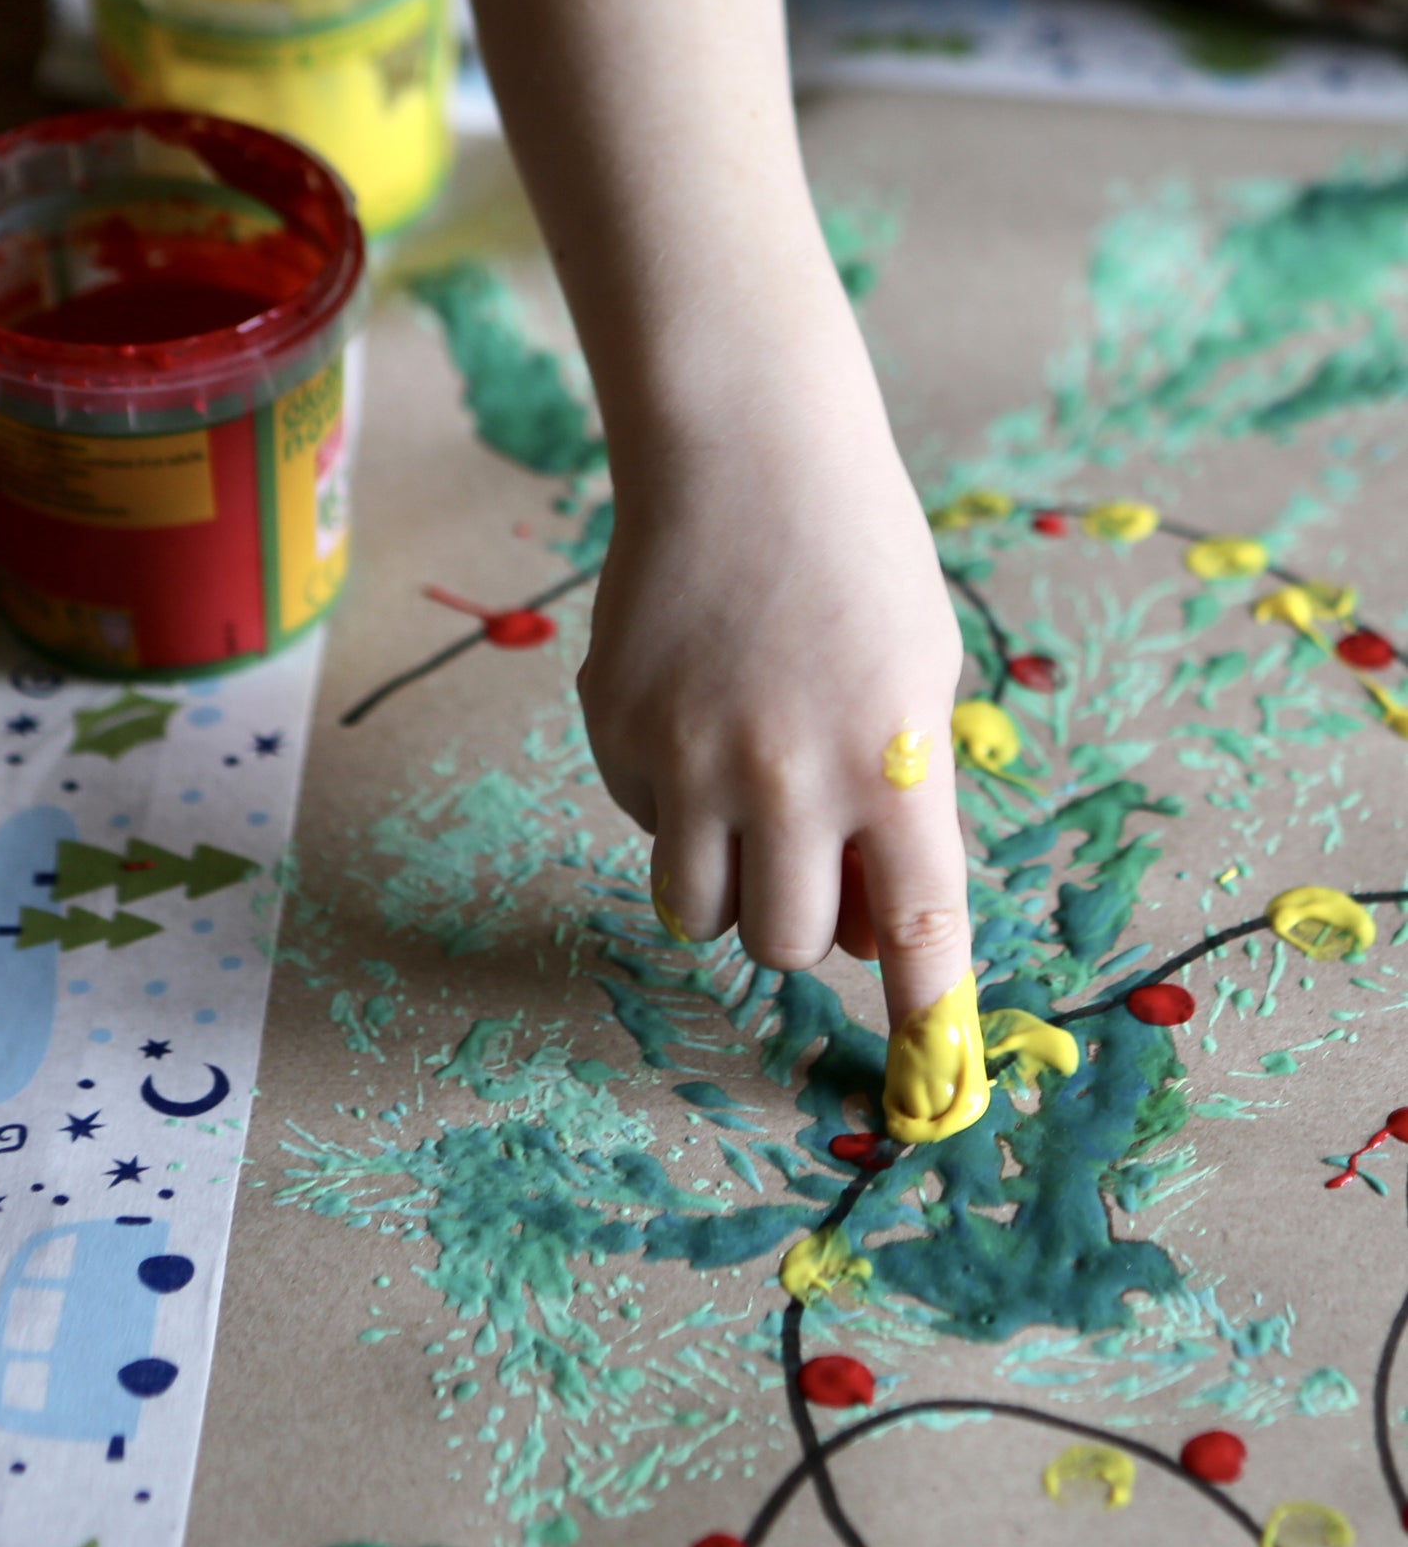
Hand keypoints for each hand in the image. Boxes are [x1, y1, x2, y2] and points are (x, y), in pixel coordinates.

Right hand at [578, 390, 981, 1139]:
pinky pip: (645, 823)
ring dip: (726, 888)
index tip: (931, 1091)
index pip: (916, 931)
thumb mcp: (920, 678)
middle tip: (806, 865)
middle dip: (801, 926)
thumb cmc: (858, 561)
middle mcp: (787, 777)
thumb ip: (898, 804)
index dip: (922, 1018)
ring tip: (738, 807)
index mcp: (891, 762)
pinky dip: (671, 802)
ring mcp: (688, 759)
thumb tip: (859, 923)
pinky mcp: (615, 734)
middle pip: (786, 943)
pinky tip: (691, 712)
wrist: (742, 455)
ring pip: (696, 912)